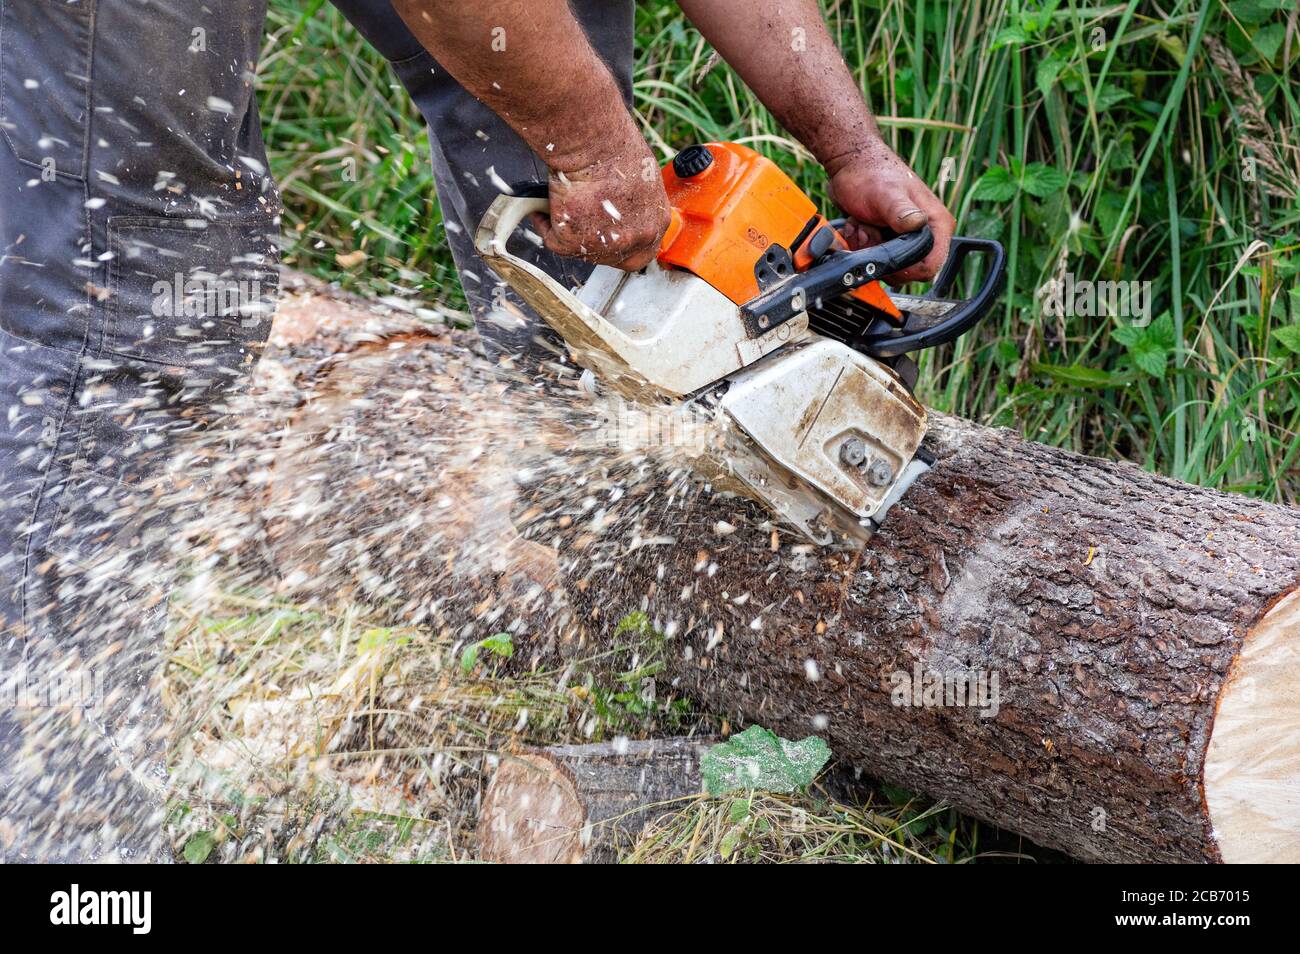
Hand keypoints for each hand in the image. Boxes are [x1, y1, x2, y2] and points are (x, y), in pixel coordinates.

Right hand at [532, 133, 671, 271]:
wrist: (593, 145)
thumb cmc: (615, 149)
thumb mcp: (640, 178)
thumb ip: (634, 201)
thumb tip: (620, 204)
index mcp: (656, 223)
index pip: (642, 249)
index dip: (622, 244)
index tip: (608, 234)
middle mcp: (636, 240)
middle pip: (612, 256)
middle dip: (595, 243)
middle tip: (580, 224)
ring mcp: (606, 245)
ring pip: (581, 249)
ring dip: (570, 230)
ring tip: (562, 205)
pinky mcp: (574, 243)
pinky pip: (553, 241)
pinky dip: (545, 223)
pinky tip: (543, 207)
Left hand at [826, 140, 954, 283]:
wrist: (850, 166)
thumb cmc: (872, 174)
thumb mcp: (887, 194)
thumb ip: (902, 212)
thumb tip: (917, 225)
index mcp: (936, 224)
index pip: (931, 266)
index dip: (907, 269)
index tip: (886, 255)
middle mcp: (925, 234)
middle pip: (906, 271)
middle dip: (881, 256)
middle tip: (868, 231)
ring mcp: (906, 239)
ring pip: (887, 266)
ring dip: (867, 250)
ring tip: (862, 224)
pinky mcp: (888, 241)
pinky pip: (874, 259)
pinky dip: (860, 247)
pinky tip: (857, 226)